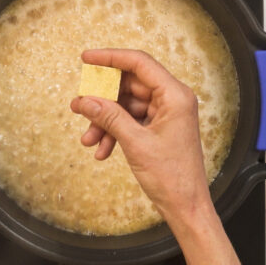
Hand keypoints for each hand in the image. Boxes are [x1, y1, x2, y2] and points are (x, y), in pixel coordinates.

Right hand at [70, 49, 211, 220]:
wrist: (186, 207)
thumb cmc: (172, 176)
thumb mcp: (135, 143)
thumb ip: (109, 117)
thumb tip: (84, 100)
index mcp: (175, 95)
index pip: (139, 63)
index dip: (110, 57)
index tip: (86, 58)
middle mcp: (172, 100)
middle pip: (130, 85)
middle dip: (103, 98)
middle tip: (79, 106)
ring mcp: (166, 114)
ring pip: (127, 106)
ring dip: (105, 121)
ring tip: (88, 139)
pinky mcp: (159, 128)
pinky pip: (131, 121)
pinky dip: (114, 132)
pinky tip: (101, 149)